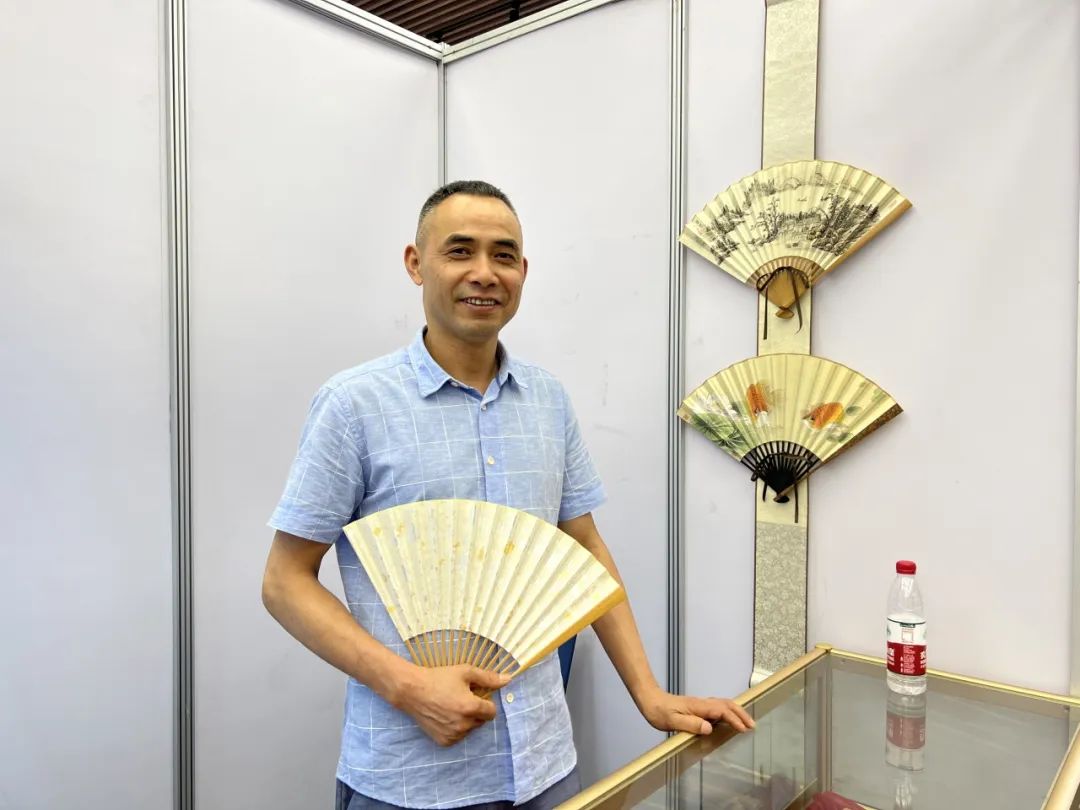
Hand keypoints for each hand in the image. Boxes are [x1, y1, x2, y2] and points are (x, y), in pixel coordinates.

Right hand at [393, 665, 510, 746]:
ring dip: (466, 720)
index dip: (486, 703)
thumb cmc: (439, 678)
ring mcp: (453, 735)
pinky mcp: (444, 741)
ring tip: (450, 706)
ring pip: (470, 729)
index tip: (475, 695)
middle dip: (476, 711)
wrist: (412, 690)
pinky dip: (455, 728)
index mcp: (471, 708)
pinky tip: (444, 716)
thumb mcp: (465, 672)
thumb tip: (508, 679)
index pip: (492, 712)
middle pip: (481, 721)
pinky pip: (457, 736)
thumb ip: (488, 678)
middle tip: (461, 698)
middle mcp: (464, 725)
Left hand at [636, 687, 754, 735]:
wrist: (649, 700)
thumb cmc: (658, 711)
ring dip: (736, 712)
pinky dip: (728, 712)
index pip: (722, 710)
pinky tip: (729, 720)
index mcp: (698, 706)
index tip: (744, 729)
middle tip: (752, 725)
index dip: (734, 719)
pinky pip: (718, 708)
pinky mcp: (697, 708)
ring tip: (746, 723)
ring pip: (724, 704)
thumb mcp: (671, 721)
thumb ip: (690, 724)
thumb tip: (709, 728)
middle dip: (741, 713)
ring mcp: (700, 705)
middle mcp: (701, 703)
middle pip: (727, 704)